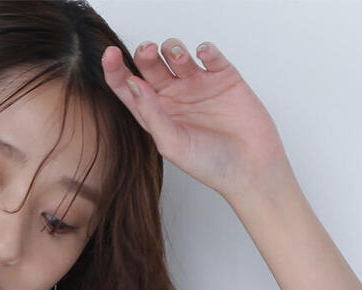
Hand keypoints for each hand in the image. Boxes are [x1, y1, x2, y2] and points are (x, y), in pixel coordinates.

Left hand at [101, 38, 291, 199]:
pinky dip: (206, 49)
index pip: (129, 87)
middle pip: (150, 65)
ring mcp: (198, 84)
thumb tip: (132, 83)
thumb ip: (151, 114)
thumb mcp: (173, 144)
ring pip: (176, 54)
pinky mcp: (222, 77)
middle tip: (148, 52)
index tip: (111, 55)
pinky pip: (210, 54)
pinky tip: (204, 55)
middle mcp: (174, 97)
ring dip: (173, 48)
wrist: (250, 169)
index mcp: (156, 114)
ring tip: (178, 58)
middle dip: (145, 53)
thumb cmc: (211, 165)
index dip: (116, 69)